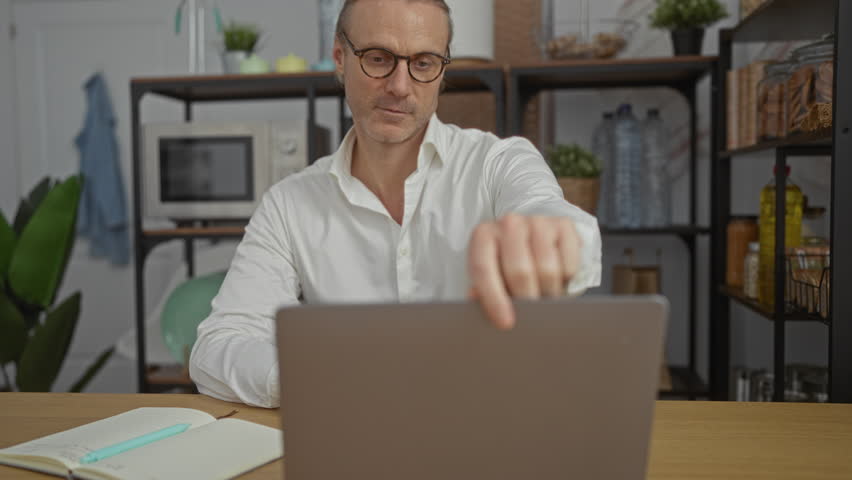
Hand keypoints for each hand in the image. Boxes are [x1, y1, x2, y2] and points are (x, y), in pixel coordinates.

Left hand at [467, 214, 581, 329]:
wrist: (529, 237)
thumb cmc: (504, 263)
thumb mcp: (488, 275)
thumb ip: (481, 291)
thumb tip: (476, 300)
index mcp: (483, 236)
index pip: (484, 269)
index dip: (494, 299)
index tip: (506, 323)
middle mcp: (509, 223)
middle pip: (520, 271)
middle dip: (527, 300)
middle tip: (532, 315)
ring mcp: (538, 222)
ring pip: (547, 270)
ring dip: (548, 293)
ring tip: (544, 299)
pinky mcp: (564, 225)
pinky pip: (569, 265)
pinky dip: (565, 281)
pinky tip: (558, 282)